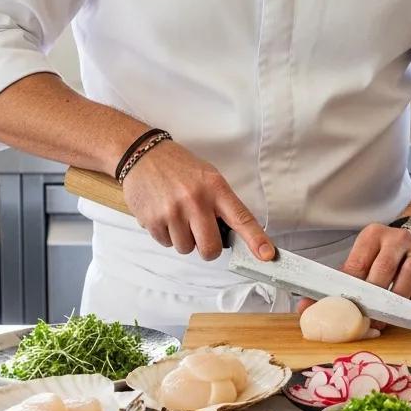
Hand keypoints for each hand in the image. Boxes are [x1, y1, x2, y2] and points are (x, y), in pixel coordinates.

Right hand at [122, 140, 274, 262]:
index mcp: (215, 187)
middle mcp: (195, 201)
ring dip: (184, 239)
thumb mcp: (208, 176)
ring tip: (178, 216)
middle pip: (210, 247)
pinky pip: (166, 244)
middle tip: (202, 236)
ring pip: (186, 249)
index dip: (256, 239)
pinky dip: (166, 235)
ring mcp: (173, 212)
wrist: (143, 155)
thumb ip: (221, 204)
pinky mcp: (152, 220)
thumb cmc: (179, 167)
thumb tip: (233, 235)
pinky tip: (164, 215)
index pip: (241, 218)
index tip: (267, 255)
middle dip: (208, 249)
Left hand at [296, 223, 410, 320]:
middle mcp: (397, 239)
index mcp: (372, 235)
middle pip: (384, 269)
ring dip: (396, 303)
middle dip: (374, 300)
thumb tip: (304, 310)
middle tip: (366, 322)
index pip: (358, 264)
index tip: (346, 310)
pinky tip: (404, 313)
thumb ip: (334, 286)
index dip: (351, 290)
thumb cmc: (380, 257)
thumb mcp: (358, 262)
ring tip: (384, 321)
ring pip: (409, 275)